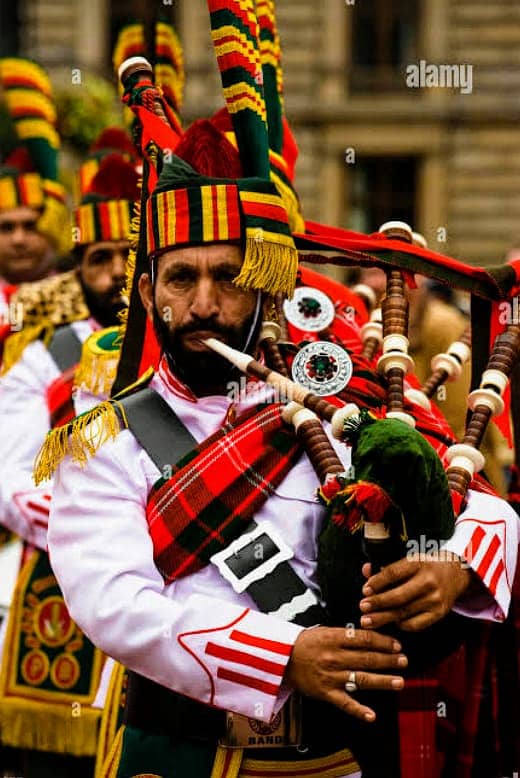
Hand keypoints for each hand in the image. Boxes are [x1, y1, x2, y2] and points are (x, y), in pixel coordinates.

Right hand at [284, 626, 406, 721]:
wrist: (281, 658)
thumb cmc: (305, 643)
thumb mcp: (325, 631)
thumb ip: (346, 635)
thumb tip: (371, 636)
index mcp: (334, 638)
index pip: (364, 639)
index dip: (383, 642)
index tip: (396, 645)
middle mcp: (334, 657)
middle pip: (367, 658)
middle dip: (389, 660)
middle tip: (404, 661)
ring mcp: (331, 676)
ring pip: (361, 679)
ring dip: (383, 681)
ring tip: (399, 681)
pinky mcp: (326, 693)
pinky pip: (345, 703)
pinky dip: (358, 710)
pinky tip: (371, 715)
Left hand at [359, 551, 471, 631]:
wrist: (456, 573)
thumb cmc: (426, 566)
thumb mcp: (409, 560)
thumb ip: (386, 567)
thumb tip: (366, 570)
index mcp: (418, 563)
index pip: (394, 573)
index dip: (377, 582)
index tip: (365, 590)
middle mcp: (428, 581)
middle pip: (398, 596)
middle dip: (377, 603)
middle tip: (362, 607)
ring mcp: (435, 599)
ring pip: (404, 612)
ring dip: (384, 618)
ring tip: (368, 620)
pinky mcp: (439, 613)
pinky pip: (415, 624)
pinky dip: (401, 624)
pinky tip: (392, 622)